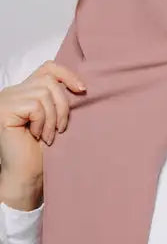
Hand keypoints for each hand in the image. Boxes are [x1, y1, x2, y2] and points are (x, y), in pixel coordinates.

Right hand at [0, 60, 85, 188]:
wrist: (27, 175)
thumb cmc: (42, 150)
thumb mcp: (55, 117)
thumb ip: (60, 97)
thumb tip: (81, 84)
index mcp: (24, 90)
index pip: (47, 68)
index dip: (67, 74)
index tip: (82, 90)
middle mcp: (12, 92)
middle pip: (49, 80)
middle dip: (62, 105)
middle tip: (61, 128)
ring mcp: (6, 100)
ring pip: (43, 93)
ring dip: (52, 117)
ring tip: (49, 136)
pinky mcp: (4, 110)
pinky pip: (35, 106)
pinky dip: (42, 122)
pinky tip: (37, 136)